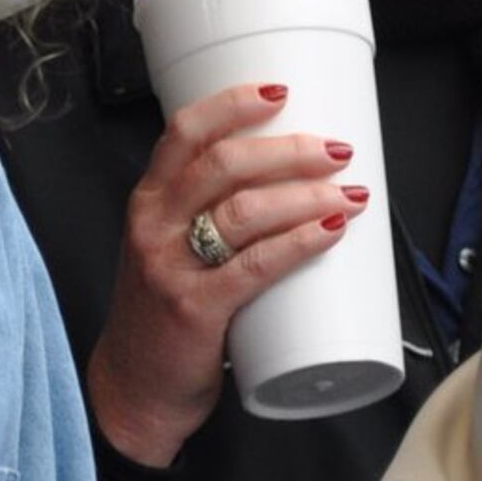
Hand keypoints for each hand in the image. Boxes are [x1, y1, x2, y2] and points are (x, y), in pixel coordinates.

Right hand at [87, 81, 362, 469]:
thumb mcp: (168, 249)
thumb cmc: (161, 316)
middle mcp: (154, 226)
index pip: (185, 133)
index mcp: (149, 202)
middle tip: (335, 150)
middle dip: (290, 150)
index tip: (280, 91)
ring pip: (246, 210)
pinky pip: (256, 265)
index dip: (234, 104)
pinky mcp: (196, 310)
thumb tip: (291, 181)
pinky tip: (330, 231)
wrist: (134, 389)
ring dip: (307, 194)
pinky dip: (300, 242)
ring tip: (348, 193)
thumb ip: (211, 214)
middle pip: (225, 165)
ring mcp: (172, 267)